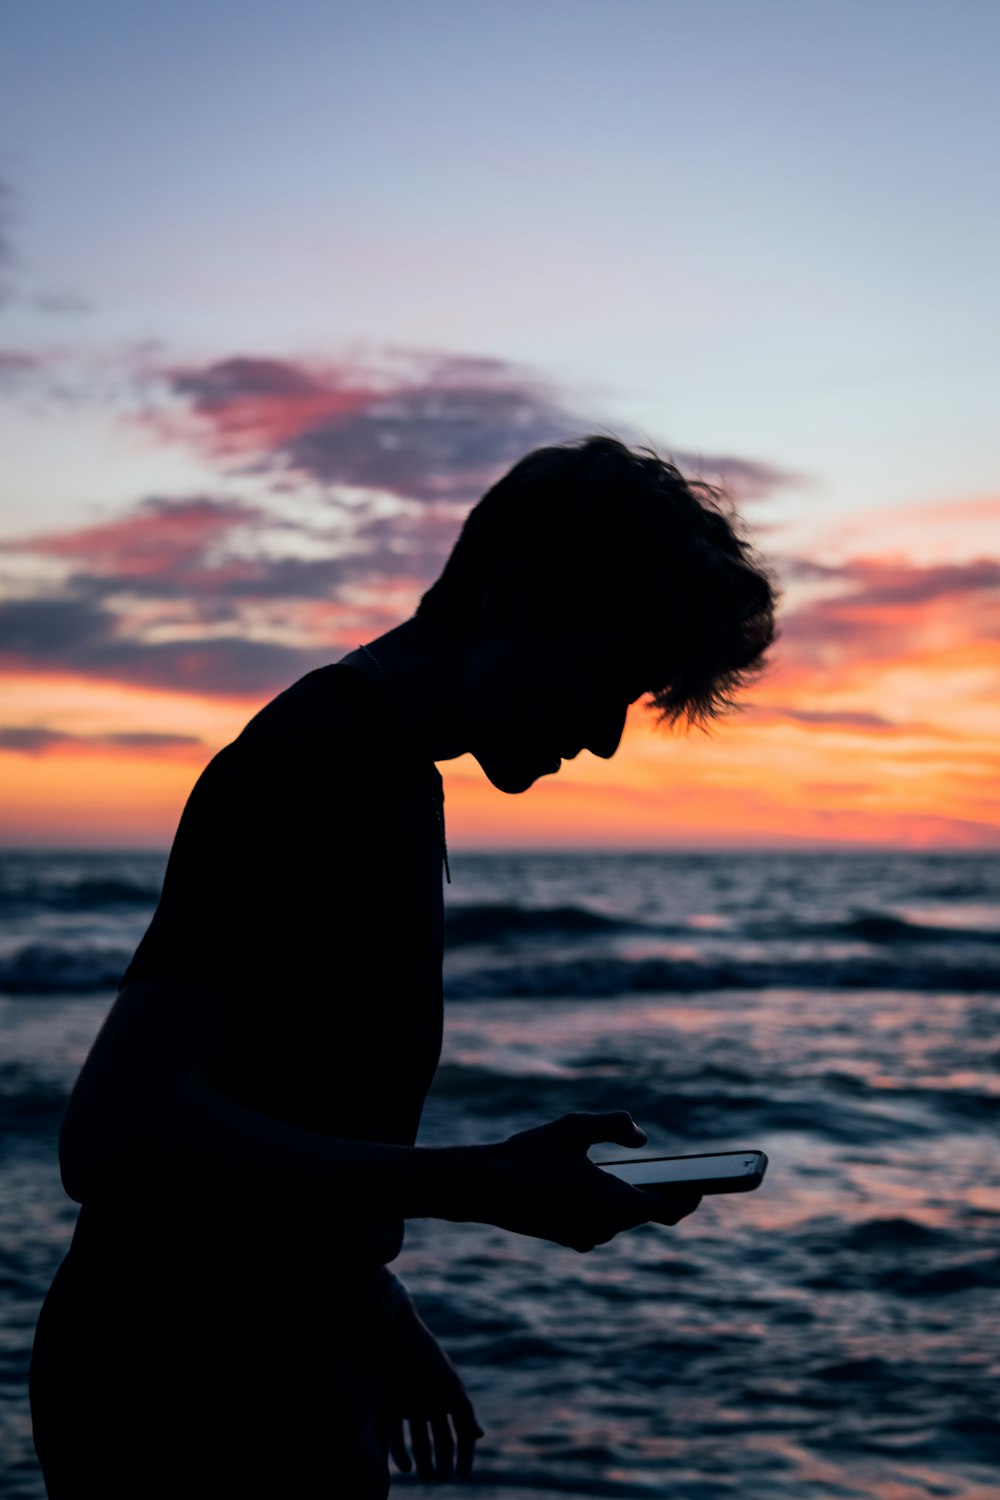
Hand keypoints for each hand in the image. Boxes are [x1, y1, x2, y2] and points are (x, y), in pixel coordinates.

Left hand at [383, 1296, 483, 1481]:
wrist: (390, 1333)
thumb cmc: (423, 1355)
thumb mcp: (447, 1382)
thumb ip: (464, 1409)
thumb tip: (480, 1435)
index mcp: (449, 1395)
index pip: (462, 1429)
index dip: (464, 1451)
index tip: (463, 1473)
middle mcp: (431, 1402)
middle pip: (441, 1439)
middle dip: (443, 1460)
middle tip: (442, 1478)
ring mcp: (410, 1406)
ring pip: (419, 1441)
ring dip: (423, 1460)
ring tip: (426, 1476)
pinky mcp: (390, 1407)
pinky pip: (397, 1437)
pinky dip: (401, 1454)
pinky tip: (407, 1467)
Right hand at [478, 1110, 700, 1251]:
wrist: (483, 1188)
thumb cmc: (530, 1155)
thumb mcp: (575, 1126)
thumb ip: (616, 1125)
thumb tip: (642, 1140)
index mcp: (614, 1202)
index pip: (668, 1210)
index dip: (690, 1198)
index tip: (703, 1187)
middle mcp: (604, 1227)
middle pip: (644, 1214)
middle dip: (658, 1194)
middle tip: (676, 1176)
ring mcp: (584, 1238)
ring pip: (620, 1219)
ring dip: (628, 1200)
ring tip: (640, 1176)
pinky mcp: (567, 1239)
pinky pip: (598, 1224)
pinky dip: (604, 1207)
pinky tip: (596, 1186)